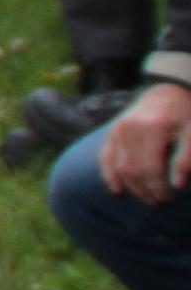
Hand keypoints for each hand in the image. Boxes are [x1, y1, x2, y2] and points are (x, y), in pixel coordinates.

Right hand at [103, 83, 190, 202]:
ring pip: (120, 167)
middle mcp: (129, 129)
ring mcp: (118, 130)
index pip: (151, 168)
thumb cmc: (184, 113)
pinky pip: (106, 157)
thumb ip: (187, 158)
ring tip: (148, 196)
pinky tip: (117, 190)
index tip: (171, 196)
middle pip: (133, 170)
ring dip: (132, 187)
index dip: (160, 187)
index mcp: (151, 128)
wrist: (167, 90)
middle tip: (161, 199)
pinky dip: (109, 175)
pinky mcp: (112, 132)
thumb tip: (177, 184)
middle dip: (147, 190)